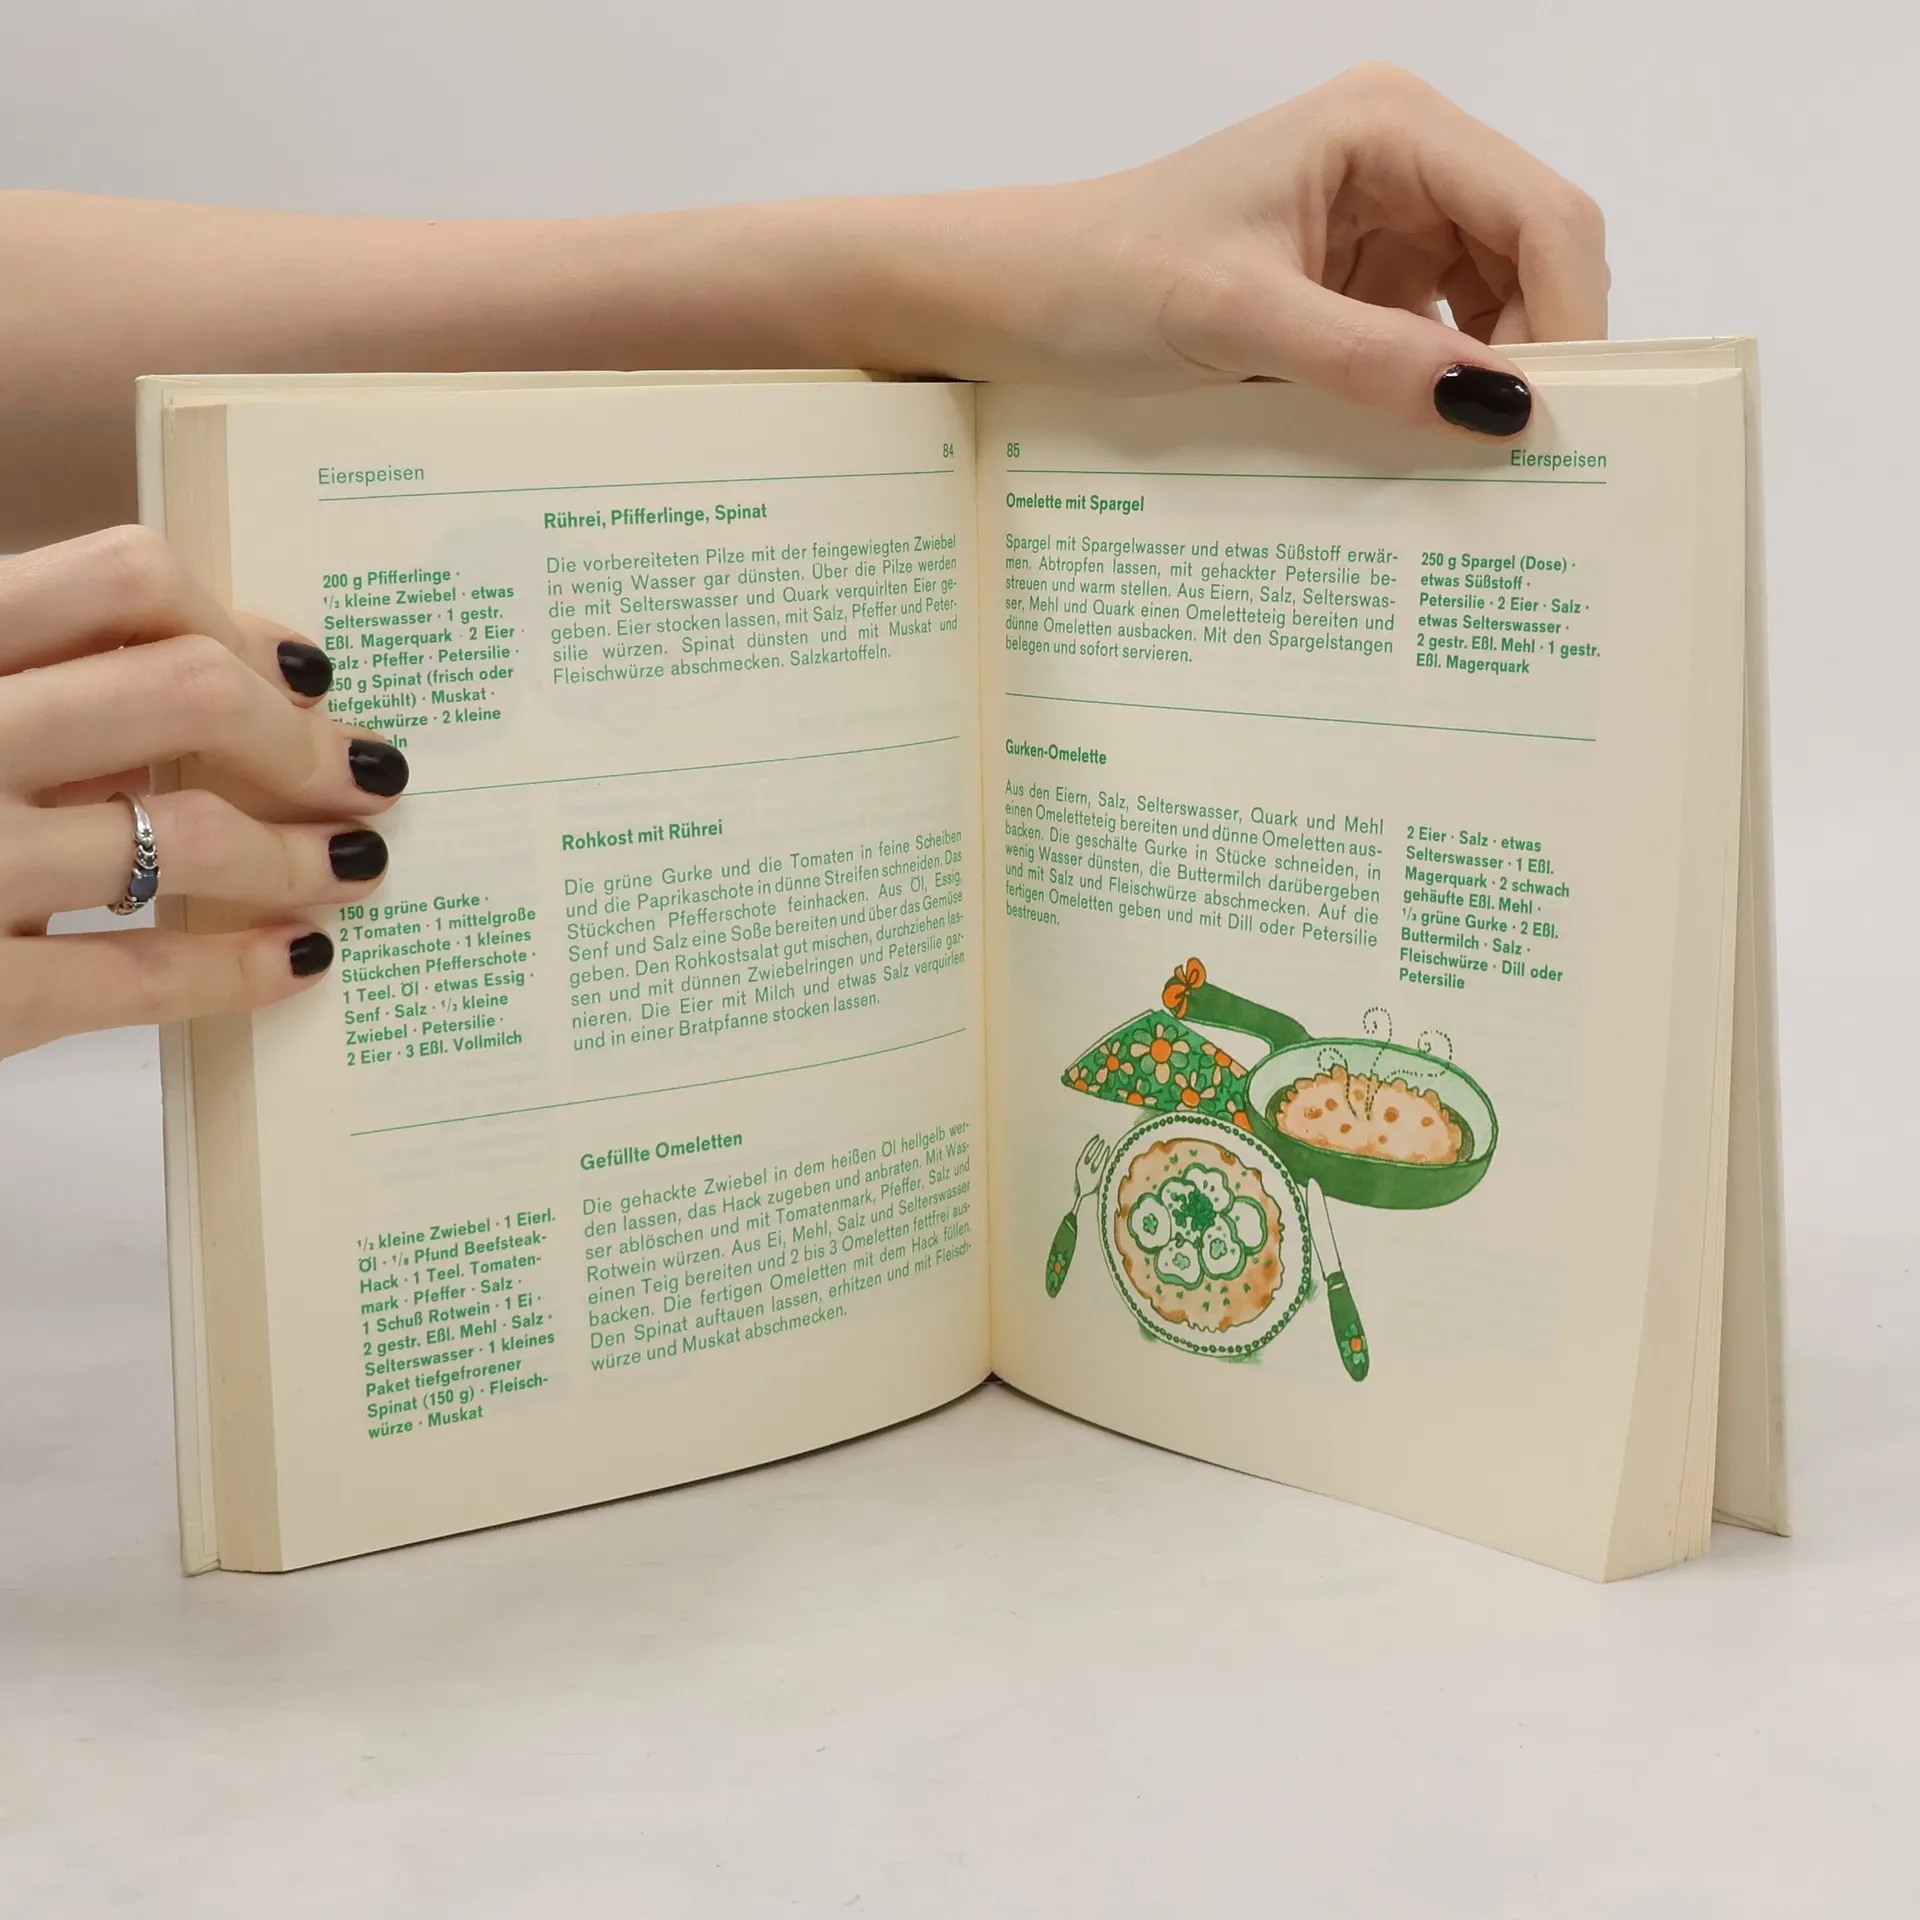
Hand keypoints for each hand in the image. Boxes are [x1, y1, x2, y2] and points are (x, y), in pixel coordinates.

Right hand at [0, 527, 407, 1059]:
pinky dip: (239, 969)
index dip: (241, 622)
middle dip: (304, 740)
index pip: (123, 577)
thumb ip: (37, 684)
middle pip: (186, 691)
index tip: (305, 673)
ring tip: (357, 867)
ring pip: (188, 833)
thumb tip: (228, 680)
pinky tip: (298, 961)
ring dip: (301, 853)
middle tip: (367, 777)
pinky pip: (139, 976)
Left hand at [865, 64, 1607, 433]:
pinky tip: (1427, 447)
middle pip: (1531, 254)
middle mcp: (1402, 159)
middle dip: (1539, 351)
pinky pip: (1431, 337)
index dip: (1572, 313)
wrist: (1022, 297)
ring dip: (1490, 379)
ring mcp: (1382, 221)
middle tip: (1531, 462)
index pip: (1539, 211)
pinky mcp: (1354, 282)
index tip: (1565, 419)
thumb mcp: (1239, 321)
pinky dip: (1438, 391)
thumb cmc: (1105, 278)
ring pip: (1491, 303)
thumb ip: (1370, 360)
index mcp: (1388, 126)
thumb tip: (1498, 409)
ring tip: (1479, 467)